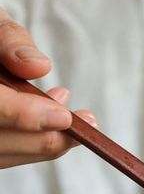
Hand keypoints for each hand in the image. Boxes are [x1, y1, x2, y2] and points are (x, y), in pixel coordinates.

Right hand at [0, 8, 95, 168]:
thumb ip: (8, 40)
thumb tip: (38, 66)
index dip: (24, 116)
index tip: (64, 116)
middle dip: (44, 137)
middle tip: (86, 123)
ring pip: (0, 154)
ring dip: (40, 142)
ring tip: (72, 117)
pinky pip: (1, 152)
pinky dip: (28, 142)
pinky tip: (54, 121)